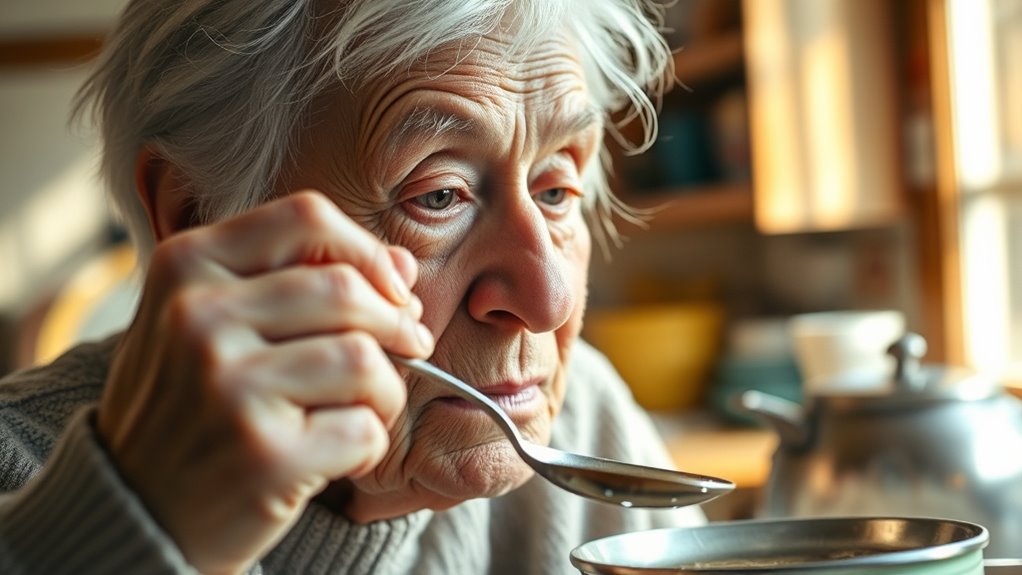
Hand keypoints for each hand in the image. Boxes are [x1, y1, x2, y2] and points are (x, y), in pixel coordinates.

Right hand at [97, 191, 432, 573]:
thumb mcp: (214, 324)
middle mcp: (199, 318)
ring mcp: (229, 387)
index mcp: (186, 267)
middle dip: (396, 323)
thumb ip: (300, 281)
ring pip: (365, 359)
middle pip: (347, 289)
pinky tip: (337, 459)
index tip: (394, 290)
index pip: (307, 218)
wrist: (132, 512)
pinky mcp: (264, 456)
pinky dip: (369, 447)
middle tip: (408, 349)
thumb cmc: (188, 406)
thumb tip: (402, 266)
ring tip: (361, 412)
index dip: (368, 251)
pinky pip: (364, 429)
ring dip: (385, 392)